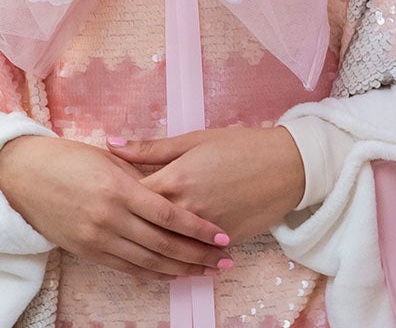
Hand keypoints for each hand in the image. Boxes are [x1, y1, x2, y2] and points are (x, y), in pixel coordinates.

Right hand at [0, 134, 228, 279]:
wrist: (22, 176)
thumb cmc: (70, 159)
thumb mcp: (109, 160)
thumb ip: (143, 176)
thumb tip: (174, 188)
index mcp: (120, 190)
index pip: (169, 216)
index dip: (199, 229)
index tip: (223, 236)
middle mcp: (108, 218)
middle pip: (162, 244)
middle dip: (197, 255)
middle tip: (224, 261)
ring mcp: (95, 238)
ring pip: (146, 262)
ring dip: (179, 269)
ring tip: (205, 272)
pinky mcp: (85, 251)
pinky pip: (125, 268)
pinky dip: (151, 273)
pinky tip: (172, 274)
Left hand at [114, 126, 308, 248]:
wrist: (290, 165)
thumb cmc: (243, 146)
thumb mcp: (196, 140)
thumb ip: (151, 148)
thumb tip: (112, 145)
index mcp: (175, 180)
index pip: (129, 197)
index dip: (114, 196)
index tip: (105, 196)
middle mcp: (186, 208)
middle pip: (143, 226)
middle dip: (127, 226)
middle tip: (114, 224)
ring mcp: (203, 229)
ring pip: (166, 247)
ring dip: (150, 247)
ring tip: (136, 245)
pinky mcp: (222, 241)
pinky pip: (192, 253)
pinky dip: (179, 255)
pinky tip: (169, 256)